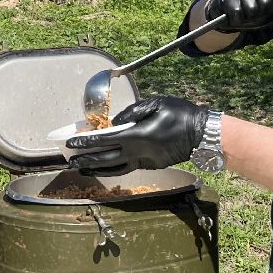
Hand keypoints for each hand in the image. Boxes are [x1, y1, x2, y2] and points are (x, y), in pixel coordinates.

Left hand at [66, 96, 209, 175]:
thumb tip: (114, 122)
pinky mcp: (152, 166)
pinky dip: (114, 169)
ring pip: (115, 169)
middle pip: (106, 159)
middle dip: (86, 160)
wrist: (202, 134)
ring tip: (83, 169)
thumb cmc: (180, 114)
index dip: (86, 142)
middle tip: (70, 161)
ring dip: (97, 169)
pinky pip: (128, 168)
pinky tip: (105, 167)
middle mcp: (138, 152)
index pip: (104, 140)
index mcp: (136, 135)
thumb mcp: (156, 103)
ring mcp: (145, 162)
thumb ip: (132, 111)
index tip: (71, 143)